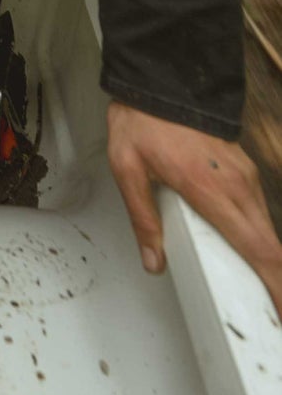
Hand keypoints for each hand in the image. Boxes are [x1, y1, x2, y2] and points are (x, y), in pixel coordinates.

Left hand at [107, 101, 281, 317]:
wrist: (160, 80)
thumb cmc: (143, 120)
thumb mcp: (128, 169)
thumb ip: (143, 218)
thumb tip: (153, 260)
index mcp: (212, 190)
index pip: (259, 249)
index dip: (278, 284)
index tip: (281, 311)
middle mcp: (238, 185)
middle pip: (273, 246)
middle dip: (279, 282)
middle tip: (273, 314)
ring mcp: (245, 176)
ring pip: (268, 229)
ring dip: (270, 260)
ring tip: (263, 291)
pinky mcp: (244, 170)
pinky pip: (258, 211)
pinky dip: (261, 237)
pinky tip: (249, 251)